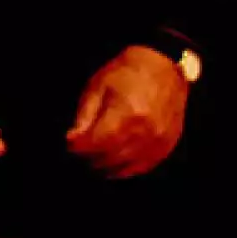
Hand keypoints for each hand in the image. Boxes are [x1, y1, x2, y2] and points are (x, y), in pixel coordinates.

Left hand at [67, 45, 188, 178]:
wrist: (162, 68)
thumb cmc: (125, 74)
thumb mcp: (97, 87)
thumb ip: (84, 116)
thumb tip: (72, 140)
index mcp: (126, 114)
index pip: (96, 144)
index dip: (79, 148)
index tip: (69, 145)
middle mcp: (145, 133)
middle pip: (110, 159)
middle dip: (89, 158)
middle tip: (78, 153)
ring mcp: (159, 142)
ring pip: (125, 168)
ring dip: (105, 167)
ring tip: (92, 159)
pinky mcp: (167, 147)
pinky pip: (143, 168)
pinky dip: (125, 170)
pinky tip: (113, 165)